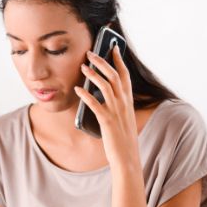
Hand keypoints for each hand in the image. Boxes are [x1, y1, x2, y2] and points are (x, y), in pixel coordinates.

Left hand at [74, 45, 140, 169]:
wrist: (127, 158)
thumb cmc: (122, 140)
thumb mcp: (122, 119)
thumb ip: (116, 105)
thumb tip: (103, 94)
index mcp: (129, 102)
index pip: (125, 76)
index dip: (119, 60)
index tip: (113, 47)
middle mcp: (124, 104)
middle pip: (114, 76)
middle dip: (102, 62)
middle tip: (91, 52)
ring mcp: (116, 112)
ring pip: (105, 87)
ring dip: (93, 75)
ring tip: (82, 67)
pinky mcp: (107, 121)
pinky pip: (95, 104)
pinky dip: (86, 95)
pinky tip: (77, 89)